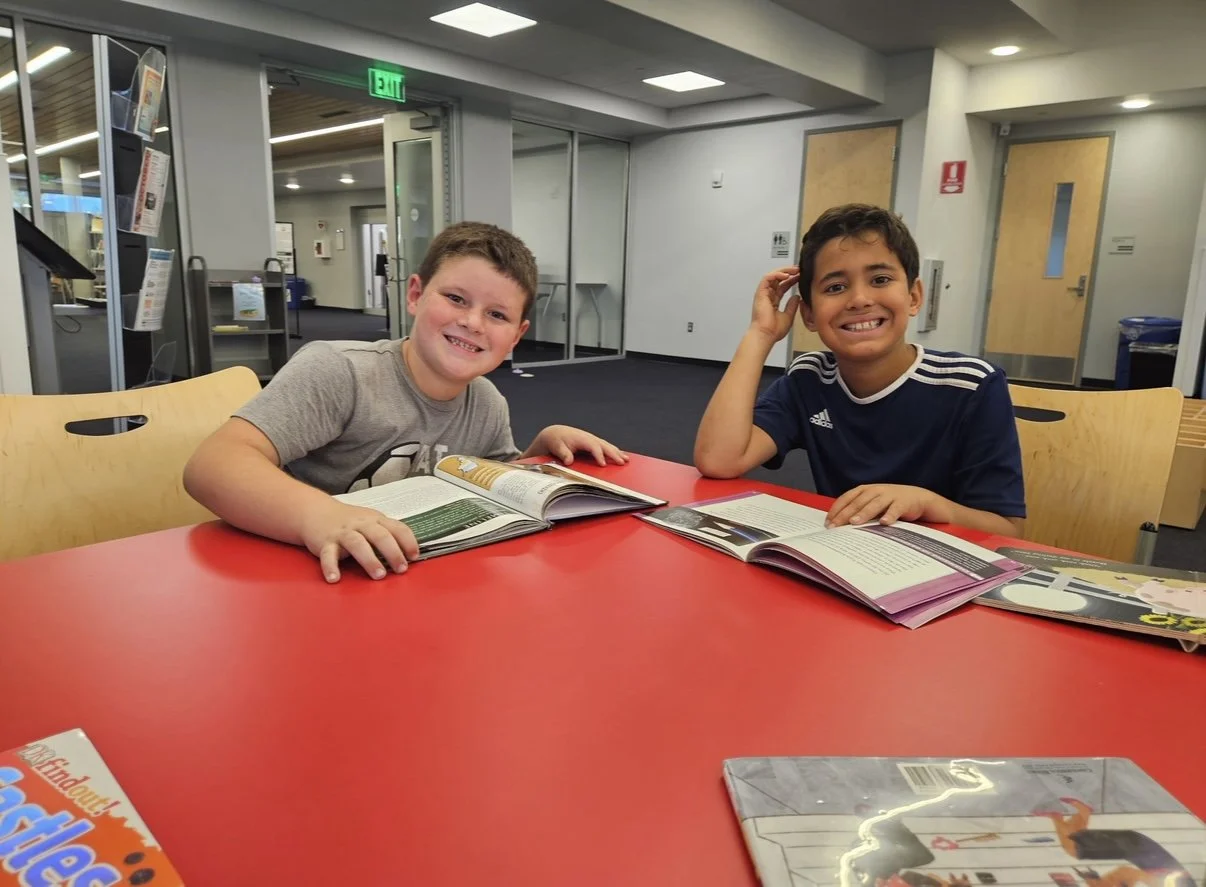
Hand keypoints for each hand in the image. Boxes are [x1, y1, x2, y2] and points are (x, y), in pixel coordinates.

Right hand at [298, 500, 419, 582]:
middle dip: (393, 552)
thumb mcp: (371, 522)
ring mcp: (343, 533)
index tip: (414, 556)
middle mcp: (361, 524)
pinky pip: (328, 555)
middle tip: (401, 569)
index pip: (397, 527)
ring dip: (369, 559)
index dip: (408, 541)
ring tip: (379, 575)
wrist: (315, 511)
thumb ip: (387, 533)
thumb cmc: (349, 521)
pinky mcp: (325, 543)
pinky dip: (331, 567)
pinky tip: (335, 579)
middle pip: (380, 535)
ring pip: (357, 544)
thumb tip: (409, 554)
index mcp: (376, 520)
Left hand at [530, 424, 628, 465]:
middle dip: (613, 454)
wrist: (555, 433)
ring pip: (607, 445)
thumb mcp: (556, 446)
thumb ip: (563, 453)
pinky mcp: (592, 443)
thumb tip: (569, 461)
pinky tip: (621, 456)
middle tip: (622, 462)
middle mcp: (589, 438)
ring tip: (626, 460)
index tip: (603, 465)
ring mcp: (592, 440)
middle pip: (604, 445)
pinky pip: (605, 447)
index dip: (599, 455)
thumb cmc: (555, 440)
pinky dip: (614, 451)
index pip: (593, 446)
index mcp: (581, 438)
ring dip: (617, 452)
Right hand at [750, 266, 800, 342]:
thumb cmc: (773, 330)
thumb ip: (792, 306)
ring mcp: (763, 294)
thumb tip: (797, 297)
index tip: (800, 277)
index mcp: (773, 302)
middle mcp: (767, 296)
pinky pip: (767, 278)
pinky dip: (776, 274)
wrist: (766, 335)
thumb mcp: (788, 316)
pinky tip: (786, 275)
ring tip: (794, 269)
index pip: (783, 286)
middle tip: (799, 269)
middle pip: (778, 279)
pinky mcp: (760, 293)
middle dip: (789, 272)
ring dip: (783, 271)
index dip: (792, 280)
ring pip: (772, 276)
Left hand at [826, 484, 952, 527]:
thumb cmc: (891, 504)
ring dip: (864, 513)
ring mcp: (890, 495)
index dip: (837, 509)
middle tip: (835, 527)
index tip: (828, 522)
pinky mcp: (904, 502)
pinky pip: (896, 509)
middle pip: (857, 502)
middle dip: (845, 514)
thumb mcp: (873, 505)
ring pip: (875, 504)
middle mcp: (876, 490)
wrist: (919, 498)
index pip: (847, 498)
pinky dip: (890, 515)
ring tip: (855, 522)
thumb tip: (839, 525)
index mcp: (866, 490)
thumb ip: (859, 511)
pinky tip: (884, 523)